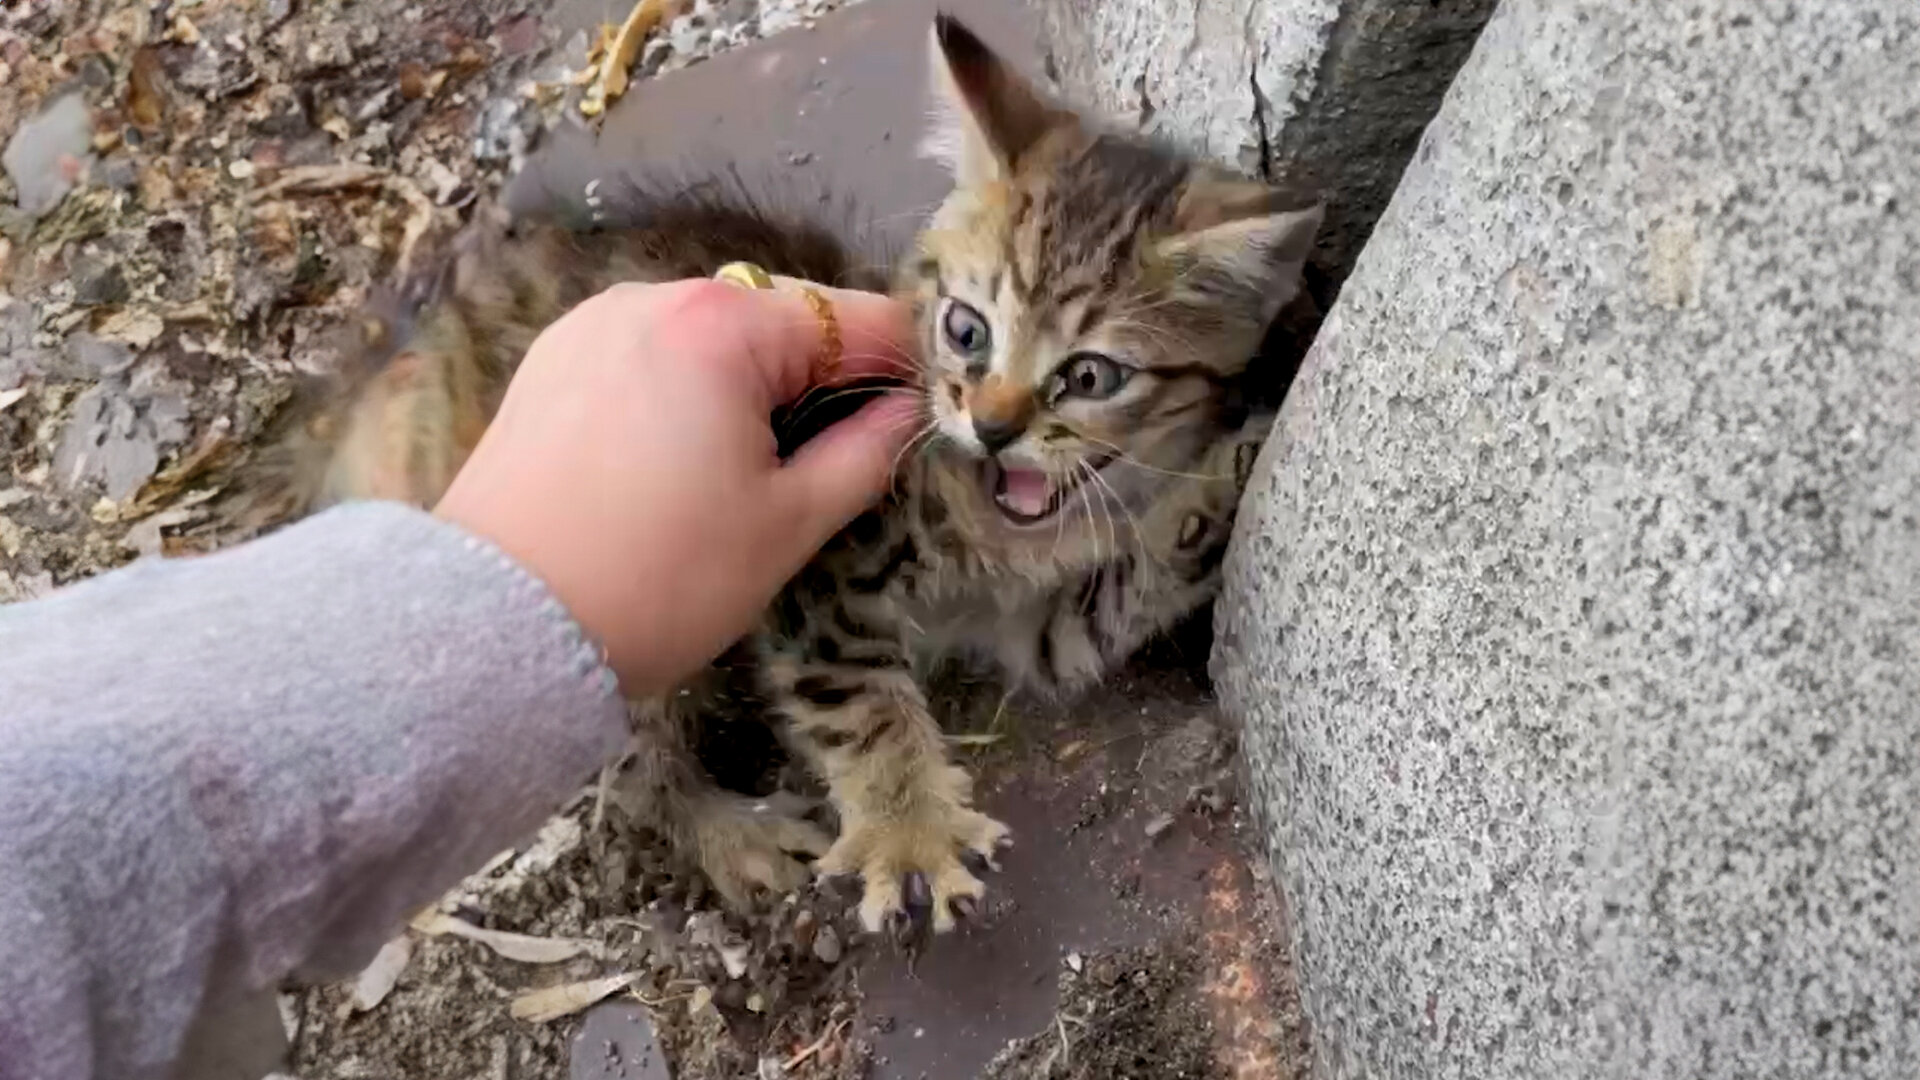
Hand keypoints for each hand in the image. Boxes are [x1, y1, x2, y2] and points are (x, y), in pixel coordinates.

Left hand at [434, 277, 917, 694]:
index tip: (926, 417)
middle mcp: (653, 299)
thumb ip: (865, 454)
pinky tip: (682, 461)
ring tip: (753, 470)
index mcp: (723, 326)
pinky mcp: (550, 363)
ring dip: (750, 385)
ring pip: (711, 339)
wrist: (499, 627)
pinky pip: (649, 357)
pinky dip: (685, 392)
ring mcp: (593, 325)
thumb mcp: (787, 524)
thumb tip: (906, 413)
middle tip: (837, 460)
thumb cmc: (660, 578)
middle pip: (780, 319)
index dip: (904, 368)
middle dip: (820, 379)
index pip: (856, 320)